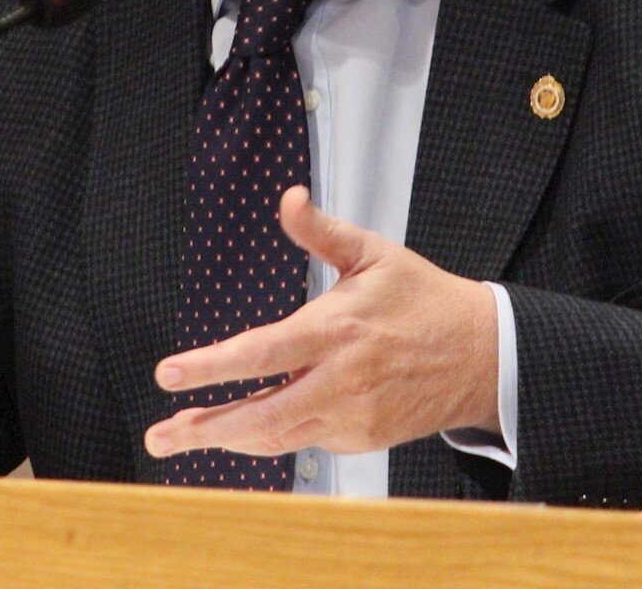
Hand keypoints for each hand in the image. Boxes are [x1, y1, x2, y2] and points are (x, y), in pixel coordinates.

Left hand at [144, 185, 498, 458]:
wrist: (482, 355)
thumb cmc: (423, 298)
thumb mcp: (375, 253)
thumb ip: (322, 231)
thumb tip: (288, 199)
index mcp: (337, 330)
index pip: (262, 353)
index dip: (211, 366)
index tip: (169, 373)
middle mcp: (341, 380)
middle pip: (260, 414)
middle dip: (204, 428)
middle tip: (159, 433)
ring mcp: (351, 416)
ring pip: (276, 437)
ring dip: (225, 441)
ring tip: (179, 440)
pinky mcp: (361, 439)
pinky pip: (303, 442)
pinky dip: (267, 438)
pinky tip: (238, 432)